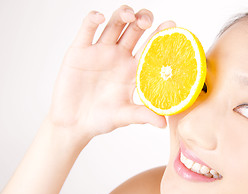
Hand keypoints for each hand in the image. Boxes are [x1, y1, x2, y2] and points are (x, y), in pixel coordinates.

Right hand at [49, 6, 174, 137]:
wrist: (74, 124)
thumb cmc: (101, 119)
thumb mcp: (124, 116)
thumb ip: (143, 115)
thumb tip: (163, 123)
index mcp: (133, 70)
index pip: (150, 47)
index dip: (160, 35)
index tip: (172, 25)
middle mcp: (119, 57)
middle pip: (135, 30)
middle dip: (143, 20)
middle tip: (147, 21)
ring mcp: (100, 51)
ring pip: (114, 24)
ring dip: (123, 14)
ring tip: (131, 15)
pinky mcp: (80, 51)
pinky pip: (87, 29)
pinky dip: (93, 19)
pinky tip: (100, 18)